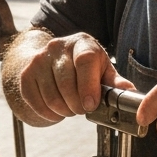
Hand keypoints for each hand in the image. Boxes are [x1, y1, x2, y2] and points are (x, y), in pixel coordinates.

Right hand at [18, 32, 133, 123]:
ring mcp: (39, 59)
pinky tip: (57, 110)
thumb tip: (130, 93)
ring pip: (52, 96)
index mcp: (82, 43)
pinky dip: (49, 114)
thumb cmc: (83, 66)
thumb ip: (115, 82)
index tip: (91, 105)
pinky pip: (37, 103)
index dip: (88, 86)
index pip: (84, 61)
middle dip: (77, 104)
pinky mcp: (26, 75)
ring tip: (71, 108)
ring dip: (64, 111)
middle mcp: (58, 46)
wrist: (51, 57)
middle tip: (83, 109)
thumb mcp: (102, 68)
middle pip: (67, 82)